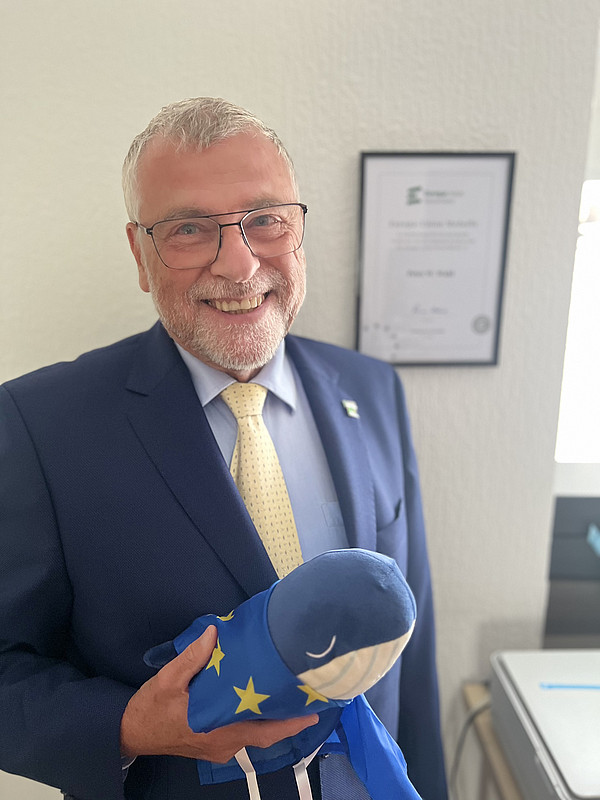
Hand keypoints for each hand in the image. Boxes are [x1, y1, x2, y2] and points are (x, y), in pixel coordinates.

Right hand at [120, 625, 318, 762]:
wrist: (130, 733)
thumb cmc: (151, 708)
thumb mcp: (168, 679)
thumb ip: (192, 657)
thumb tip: (215, 633)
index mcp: (217, 728)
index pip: (263, 730)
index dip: (289, 723)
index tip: (312, 711)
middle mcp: (224, 743)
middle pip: (266, 735)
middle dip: (290, 721)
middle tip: (312, 701)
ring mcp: (220, 747)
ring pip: (256, 736)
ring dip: (274, 720)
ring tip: (291, 697)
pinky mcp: (215, 745)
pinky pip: (244, 735)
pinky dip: (257, 721)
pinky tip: (262, 702)